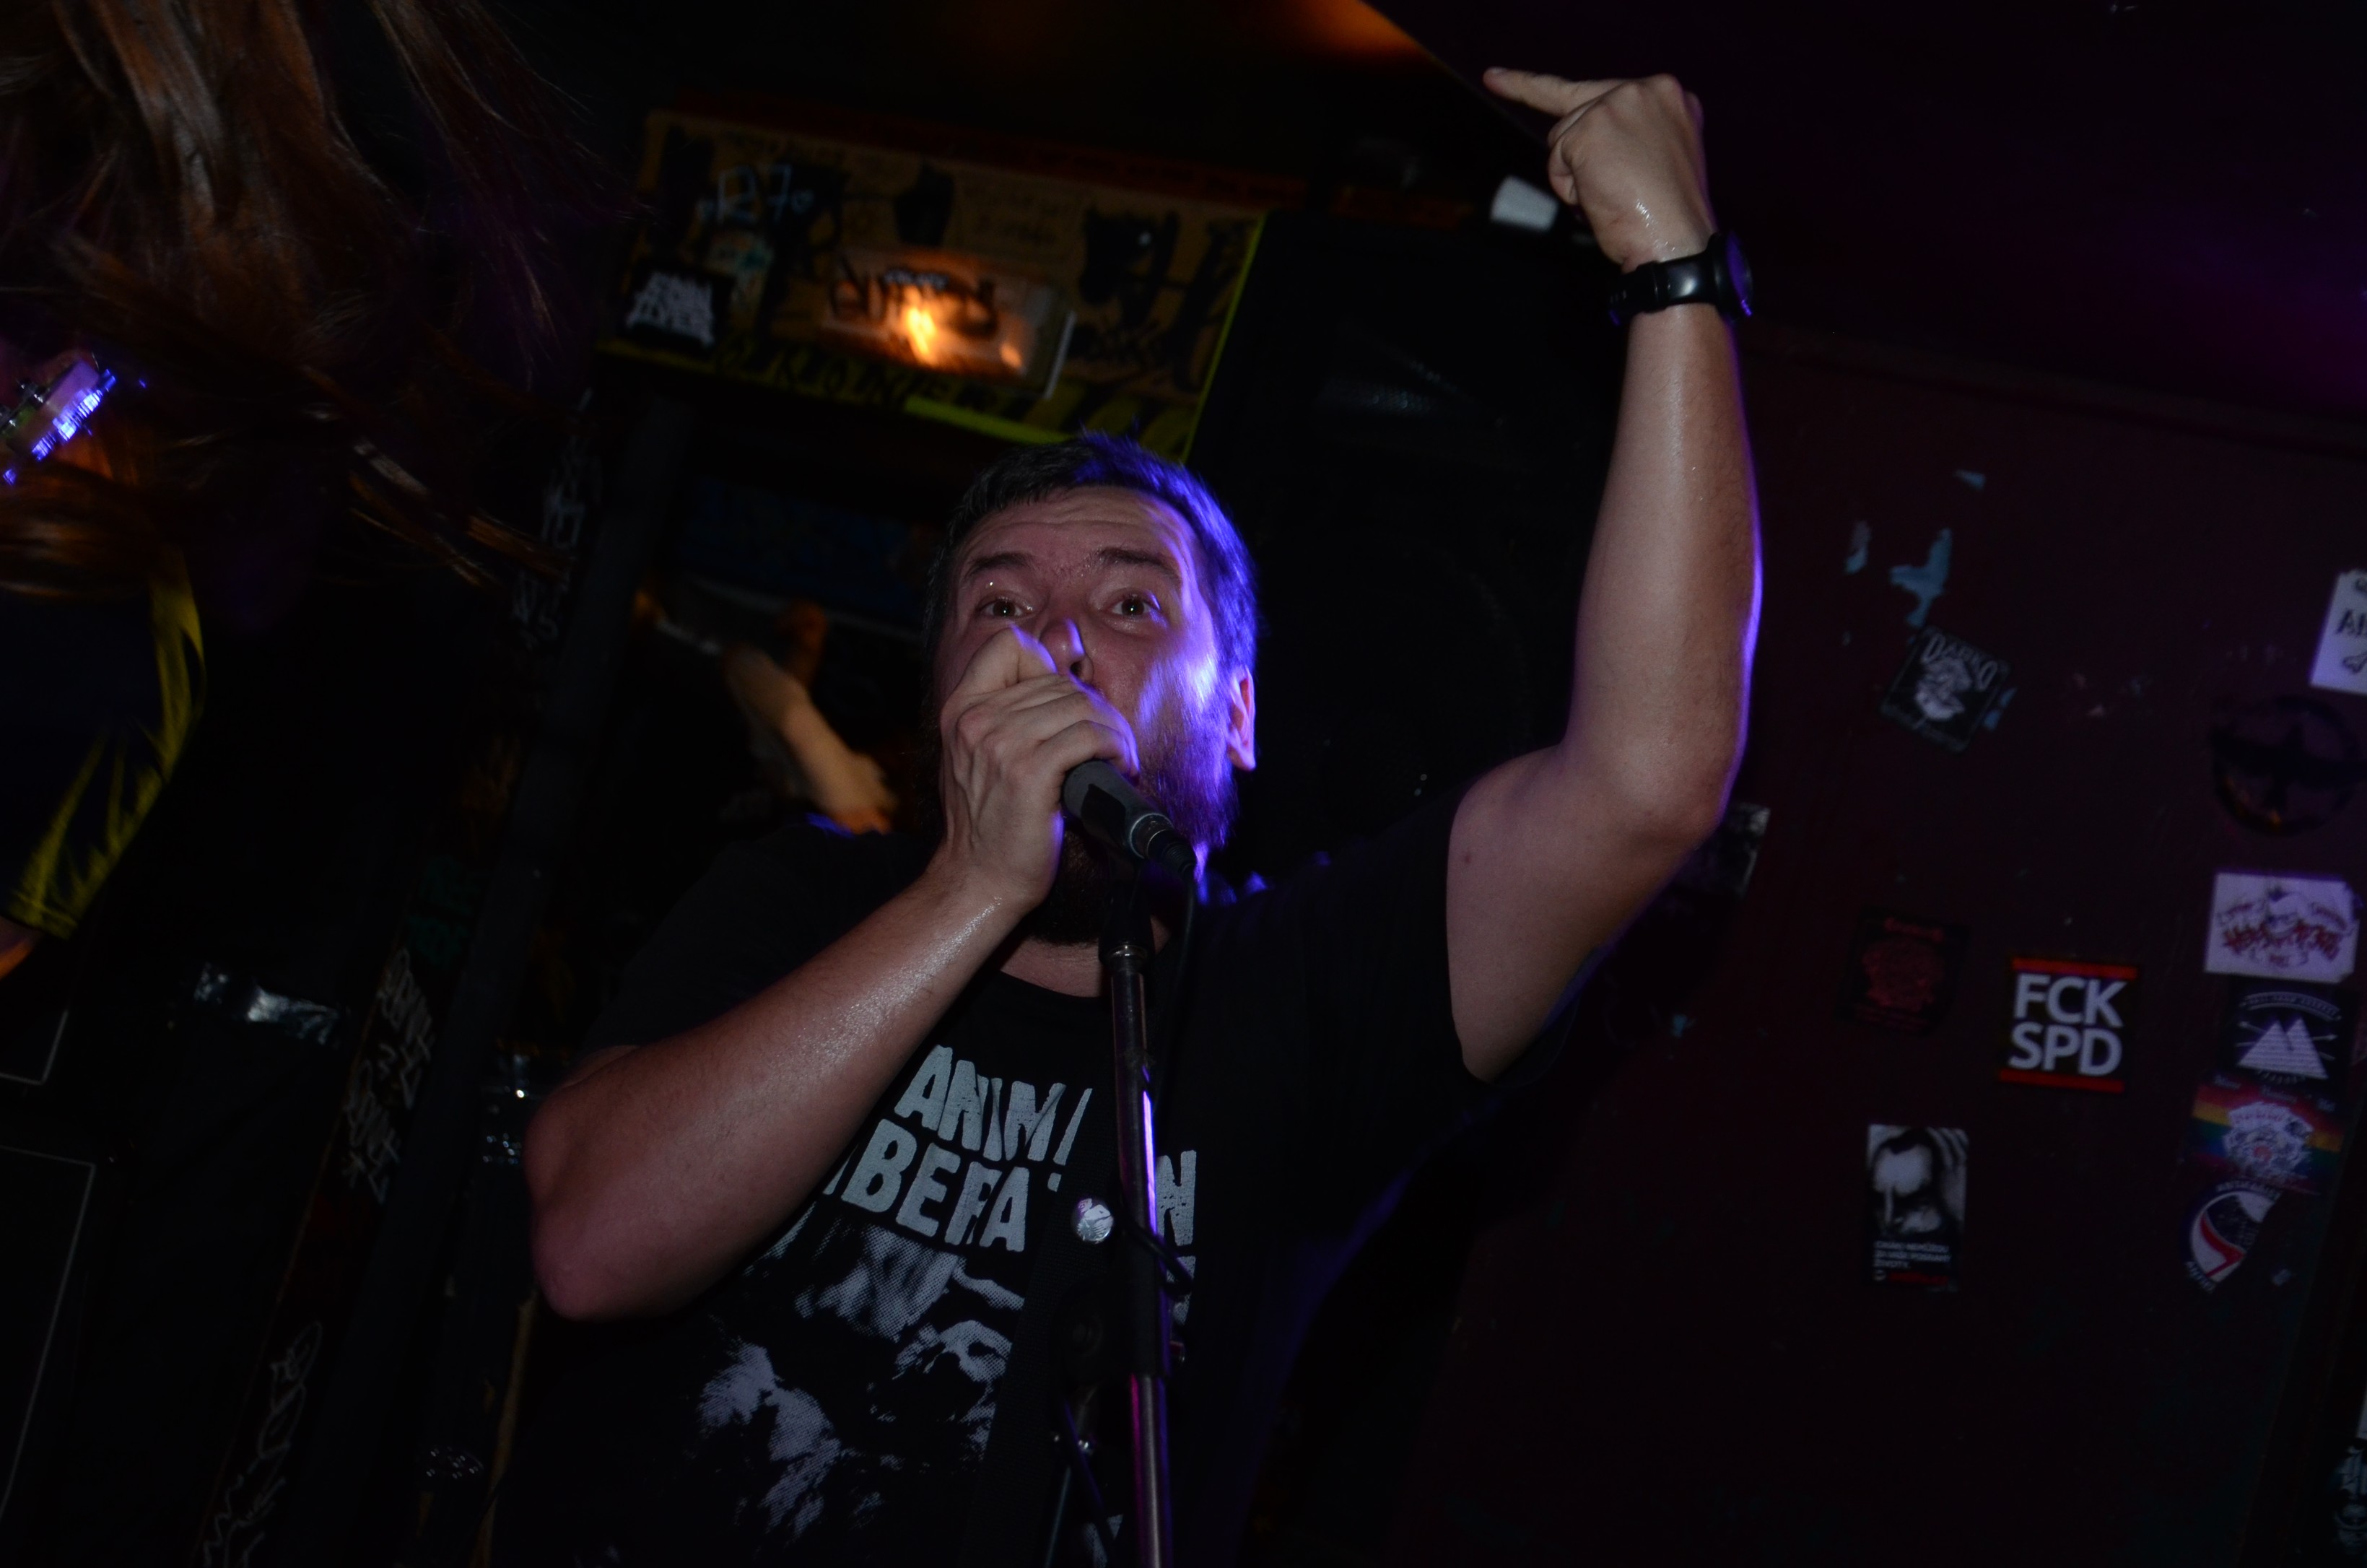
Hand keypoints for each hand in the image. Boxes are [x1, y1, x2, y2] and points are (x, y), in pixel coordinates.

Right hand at [934, 625, 1137, 906]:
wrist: (977, 881)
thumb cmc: (990, 824)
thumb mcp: (985, 757)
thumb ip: (1014, 710)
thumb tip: (1067, 654)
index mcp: (961, 709)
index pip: (1009, 644)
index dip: (1047, 662)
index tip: (1068, 701)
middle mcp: (976, 720)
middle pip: (1058, 679)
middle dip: (1096, 707)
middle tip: (1111, 740)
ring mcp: (1000, 744)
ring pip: (1081, 705)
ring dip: (1114, 729)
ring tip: (1121, 755)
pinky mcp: (1029, 773)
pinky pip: (1089, 737)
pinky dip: (1116, 748)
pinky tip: (1121, 766)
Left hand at [1482, 70, 1715, 270]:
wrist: (1675, 242)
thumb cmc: (1666, 216)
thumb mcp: (1657, 159)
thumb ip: (1627, 135)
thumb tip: (1579, 140)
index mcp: (1669, 96)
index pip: (1605, 89)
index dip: (1548, 88)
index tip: (1494, 78)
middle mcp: (1646, 89)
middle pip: (1576, 112)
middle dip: (1571, 153)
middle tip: (1569, 156)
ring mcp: (1616, 104)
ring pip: (1562, 136)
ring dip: (1576, 176)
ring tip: (1614, 199)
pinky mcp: (1590, 129)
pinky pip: (1556, 159)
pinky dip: (1569, 188)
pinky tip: (1602, 198)